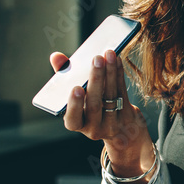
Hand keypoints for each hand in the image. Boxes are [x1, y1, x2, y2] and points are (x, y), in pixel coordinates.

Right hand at [49, 50, 153, 178]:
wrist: (121, 130)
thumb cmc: (91, 108)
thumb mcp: (76, 98)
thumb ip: (64, 77)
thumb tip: (56, 57)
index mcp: (78, 124)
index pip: (73, 119)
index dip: (74, 105)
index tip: (77, 88)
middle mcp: (95, 128)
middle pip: (95, 104)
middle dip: (96, 79)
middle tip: (97, 58)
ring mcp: (113, 124)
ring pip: (111, 96)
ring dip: (111, 73)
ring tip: (109, 54)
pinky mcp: (128, 117)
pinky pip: (123, 93)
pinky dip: (120, 75)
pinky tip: (117, 61)